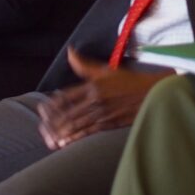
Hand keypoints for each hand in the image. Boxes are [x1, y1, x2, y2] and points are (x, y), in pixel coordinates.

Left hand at [36, 48, 166, 149]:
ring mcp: (102, 113)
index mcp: (92, 85)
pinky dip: (75, 138)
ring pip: (76, 125)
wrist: (151, 93)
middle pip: (68, 113)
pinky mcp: (109, 124)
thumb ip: (85, 64)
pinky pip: (88, 132)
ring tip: (50, 139)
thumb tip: (70, 52)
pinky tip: (66, 143)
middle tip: (42, 129)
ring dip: (61, 132)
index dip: (52, 105)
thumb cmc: (128, 80)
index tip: (43, 110)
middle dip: (54, 123)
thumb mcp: (106, 69)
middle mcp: (95, 100)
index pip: (66, 96)